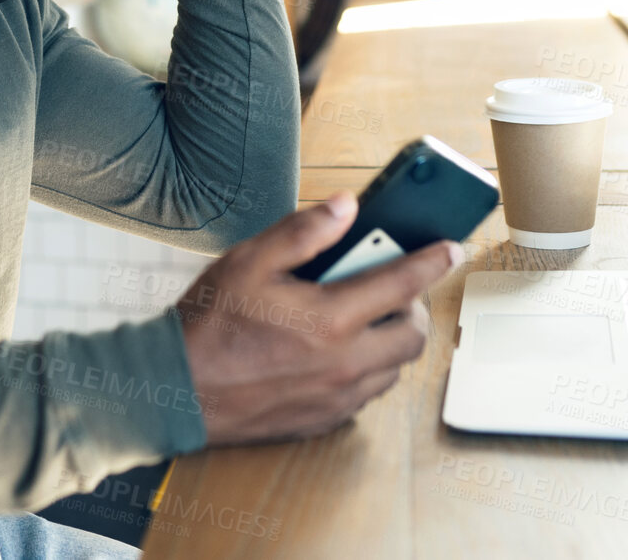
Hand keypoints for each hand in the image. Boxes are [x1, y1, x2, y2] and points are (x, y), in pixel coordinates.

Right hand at [174, 191, 461, 445]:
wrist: (177, 391)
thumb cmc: (209, 324)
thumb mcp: (249, 260)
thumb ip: (304, 231)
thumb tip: (347, 207)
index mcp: (330, 319)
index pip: (402, 283)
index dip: (432, 261)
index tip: (450, 248)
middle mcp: (344, 363)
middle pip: (412, 336)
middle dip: (413, 308)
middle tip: (392, 289)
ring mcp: (337, 397)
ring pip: (394, 369)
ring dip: (390, 341)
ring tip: (363, 319)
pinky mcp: (325, 420)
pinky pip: (367, 394)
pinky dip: (367, 370)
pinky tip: (339, 352)